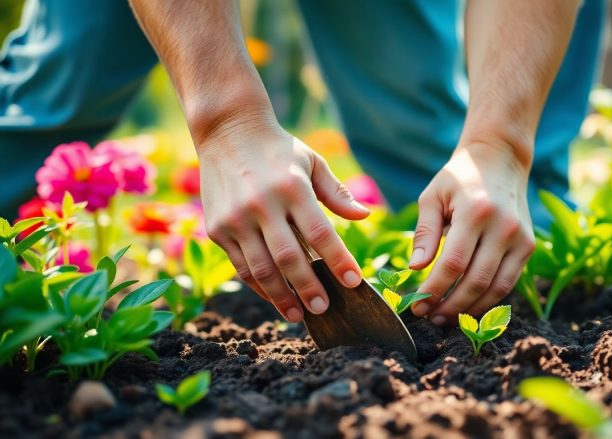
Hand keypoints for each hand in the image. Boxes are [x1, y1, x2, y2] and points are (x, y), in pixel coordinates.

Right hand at [197, 116, 369, 322]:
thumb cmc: (278, 149)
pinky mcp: (217, 229)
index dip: (338, 261)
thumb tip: (365, 216)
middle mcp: (262, 205)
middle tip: (325, 308)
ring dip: (282, 297)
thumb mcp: (311, 161)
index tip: (354, 281)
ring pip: (262, 269)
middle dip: (309, 288)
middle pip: (290, 258)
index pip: (320, 233)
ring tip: (299, 314)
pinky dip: (259, 287)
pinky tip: (275, 298)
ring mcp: (236, 219)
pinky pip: (241, 266)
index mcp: (292, 187)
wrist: (226, 131)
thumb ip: (336, 192)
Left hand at [409, 142, 534, 324]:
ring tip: (445, 318)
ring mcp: (521, 238)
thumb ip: (424, 232)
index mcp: (476, 212)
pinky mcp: (529, 246)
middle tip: (428, 318)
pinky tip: (467, 307)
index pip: (453, 263)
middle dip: (450, 306)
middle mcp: (504, 227)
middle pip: (476, 281)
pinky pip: (508, 283)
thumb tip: (415, 268)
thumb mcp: (433, 197)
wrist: (500, 160)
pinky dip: (488, 300)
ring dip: (470, 310)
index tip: (416, 304)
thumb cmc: (459, 179)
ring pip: (496, 288)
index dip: (434, 290)